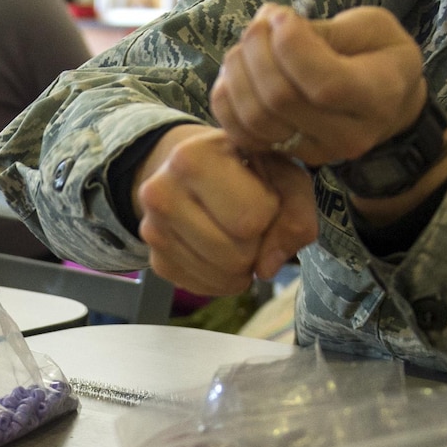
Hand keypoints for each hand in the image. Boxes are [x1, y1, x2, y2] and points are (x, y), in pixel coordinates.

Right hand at [133, 125, 317, 294]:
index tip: (262, 195)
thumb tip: (267, 268)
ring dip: (243, 266)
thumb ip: (295, 213)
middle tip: (252, 222)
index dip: (270, 214)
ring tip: (238, 235)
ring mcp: (151, 230)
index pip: (250, 218)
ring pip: (221, 277)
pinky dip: (224, 278)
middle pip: (235, 255)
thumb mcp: (281, 173)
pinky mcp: (155, 260)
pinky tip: (222, 250)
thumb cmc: (245, 167)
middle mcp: (160, 193)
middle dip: (257, 246)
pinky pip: (205, 288)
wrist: (194, 168)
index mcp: (191, 159)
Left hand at [209, 5, 427, 166]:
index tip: (282, 15)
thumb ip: (329, 29)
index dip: (291, 45)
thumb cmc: (380, 54)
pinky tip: (239, 71)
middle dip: (258, 50)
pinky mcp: (287, 154)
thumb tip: (276, 25)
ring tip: (249, 44)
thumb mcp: (373, 26)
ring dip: (238, 71)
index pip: (325, 84)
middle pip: (281, 100)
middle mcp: (348, 134)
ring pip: (254, 118)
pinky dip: (227, 98)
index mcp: (379, 97)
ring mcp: (315, 151)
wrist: (388, 101)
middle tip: (261, 23)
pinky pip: (240, 133)